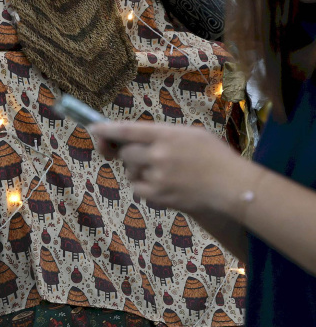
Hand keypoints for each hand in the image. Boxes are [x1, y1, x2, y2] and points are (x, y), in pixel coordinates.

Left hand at [89, 121, 245, 216]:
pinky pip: (138, 191)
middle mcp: (159, 155)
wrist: (233, 185)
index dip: (107, 130)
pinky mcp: (160, 197)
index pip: (127, 130)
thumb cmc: (215, 156)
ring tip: (162, 171)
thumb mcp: (190, 134)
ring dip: (138, 171)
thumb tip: (134, 139)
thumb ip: (162, 135)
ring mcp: (158, 177)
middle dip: (129, 154)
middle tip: (145, 155)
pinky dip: (144, 188)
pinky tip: (161, 185)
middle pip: (125, 153)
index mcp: (166, 134)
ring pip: (131, 173)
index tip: (93, 129)